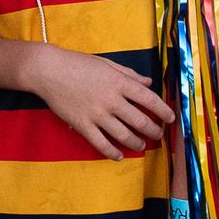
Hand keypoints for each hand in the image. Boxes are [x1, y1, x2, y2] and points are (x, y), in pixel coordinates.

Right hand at [34, 46, 174, 159]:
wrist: (48, 70)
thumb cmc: (77, 63)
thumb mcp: (105, 63)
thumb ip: (128, 74)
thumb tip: (148, 82)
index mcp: (118, 82)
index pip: (148, 99)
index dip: (163, 110)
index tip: (171, 117)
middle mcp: (111, 100)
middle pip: (140, 121)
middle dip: (153, 130)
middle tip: (157, 134)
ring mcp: (97, 114)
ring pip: (124, 135)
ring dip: (136, 143)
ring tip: (140, 145)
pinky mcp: (83, 125)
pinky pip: (101, 144)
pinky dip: (112, 152)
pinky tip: (118, 155)